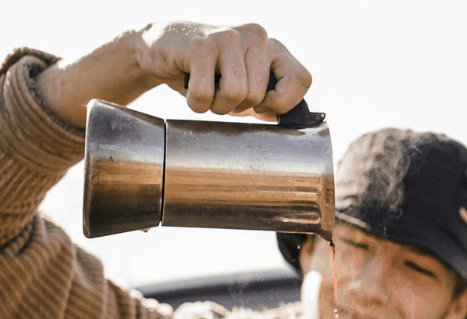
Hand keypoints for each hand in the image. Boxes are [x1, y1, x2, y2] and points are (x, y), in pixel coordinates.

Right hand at [36, 22, 310, 127]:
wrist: (165, 47)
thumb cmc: (212, 73)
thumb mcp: (246, 84)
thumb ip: (271, 101)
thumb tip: (295, 133)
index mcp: (274, 48)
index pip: (301, 80)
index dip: (281, 105)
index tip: (260, 109)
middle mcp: (257, 37)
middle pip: (258, 97)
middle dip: (236, 108)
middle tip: (221, 94)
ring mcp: (229, 37)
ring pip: (234, 95)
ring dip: (215, 106)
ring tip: (208, 91)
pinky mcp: (201, 45)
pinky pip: (204, 95)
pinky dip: (195, 103)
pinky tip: (190, 87)